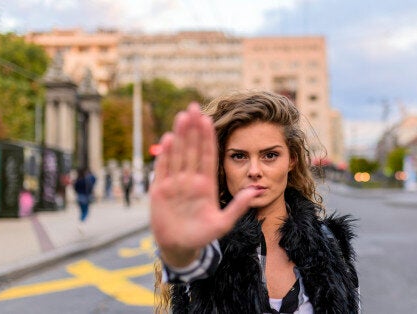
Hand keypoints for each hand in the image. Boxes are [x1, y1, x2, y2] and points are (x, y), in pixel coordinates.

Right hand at [150, 103, 261, 267]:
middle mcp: (190, 180)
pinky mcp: (159, 191)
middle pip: (192, 150)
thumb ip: (238, 206)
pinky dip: (165, 155)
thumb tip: (257, 191)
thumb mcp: (224, 223)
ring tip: (182, 116)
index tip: (209, 119)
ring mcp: (175, 184)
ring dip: (179, 136)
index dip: (207, 138)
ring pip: (178, 155)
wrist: (180, 248)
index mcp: (206, 185)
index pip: (207, 156)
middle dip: (193, 129)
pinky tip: (168, 139)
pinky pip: (163, 170)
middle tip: (194, 107)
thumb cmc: (203, 236)